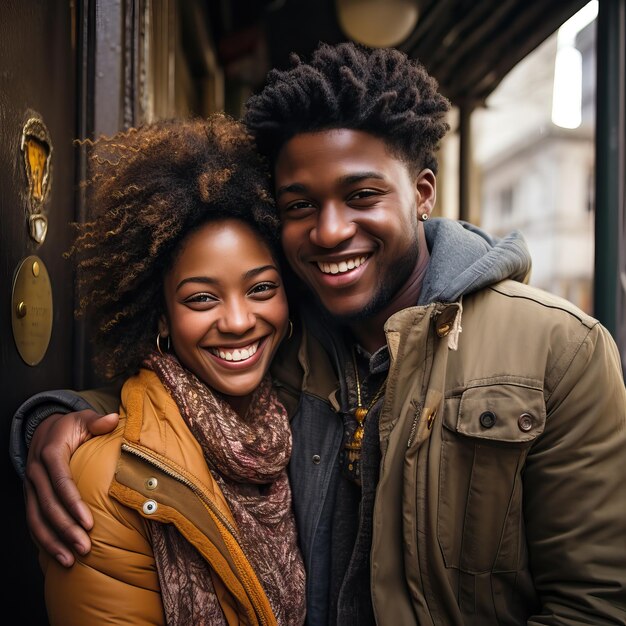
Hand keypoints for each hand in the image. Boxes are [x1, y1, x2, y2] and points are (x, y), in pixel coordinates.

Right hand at [23, 409, 118, 566]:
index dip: (73, 504)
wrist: (44, 428)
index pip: (61, 482)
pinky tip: (59, 556)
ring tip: (71, 561)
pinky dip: (44, 541)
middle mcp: (36, 472)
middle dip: (66, 530)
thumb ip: (97, 421)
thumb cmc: (71, 426)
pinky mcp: (30, 497)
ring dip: (53, 542)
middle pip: (49, 506)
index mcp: (51, 453)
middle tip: (85, 548)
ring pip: (37, 519)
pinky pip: (34, 522)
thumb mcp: (83, 418)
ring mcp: (30, 486)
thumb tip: (111, 420)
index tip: (89, 523)